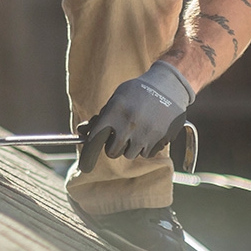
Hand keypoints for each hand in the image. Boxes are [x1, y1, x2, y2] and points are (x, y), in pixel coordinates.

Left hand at [78, 61, 194, 171]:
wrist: (169, 86)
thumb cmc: (138, 92)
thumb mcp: (117, 98)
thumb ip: (101, 117)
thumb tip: (81, 131)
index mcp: (114, 111)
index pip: (95, 138)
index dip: (88, 154)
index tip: (85, 165)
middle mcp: (128, 124)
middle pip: (112, 152)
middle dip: (113, 148)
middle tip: (118, 139)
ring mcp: (145, 133)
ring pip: (130, 154)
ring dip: (131, 147)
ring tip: (137, 131)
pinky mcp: (160, 139)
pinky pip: (147, 154)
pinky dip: (146, 147)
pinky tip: (149, 132)